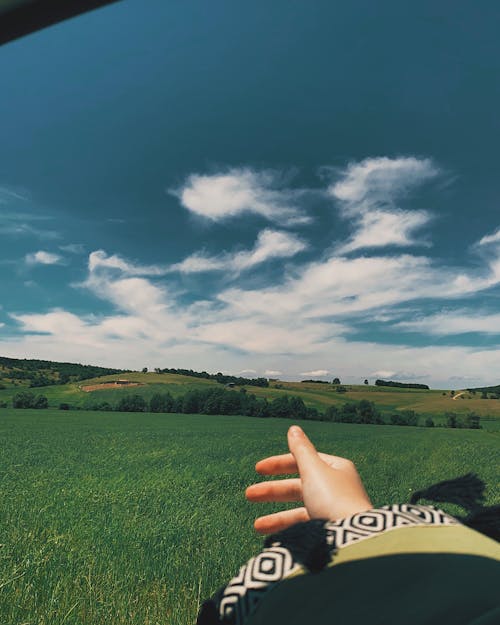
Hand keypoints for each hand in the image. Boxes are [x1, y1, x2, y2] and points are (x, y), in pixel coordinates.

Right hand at [245, 425, 371, 533]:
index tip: (257, 469)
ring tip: (257, 526)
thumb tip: (293, 429)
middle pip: (297, 486)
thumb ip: (300, 450)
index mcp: (335, 468)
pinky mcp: (329, 531)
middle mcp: (335, 488)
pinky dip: (289, 531)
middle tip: (248, 494)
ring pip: (299, 510)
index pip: (302, 461)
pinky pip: (305, 528)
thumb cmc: (334, 499)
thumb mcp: (313, 470)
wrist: (352, 540)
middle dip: (272, 491)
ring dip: (276, 517)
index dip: (278, 464)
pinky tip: (272, 537)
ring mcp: (332, 510)